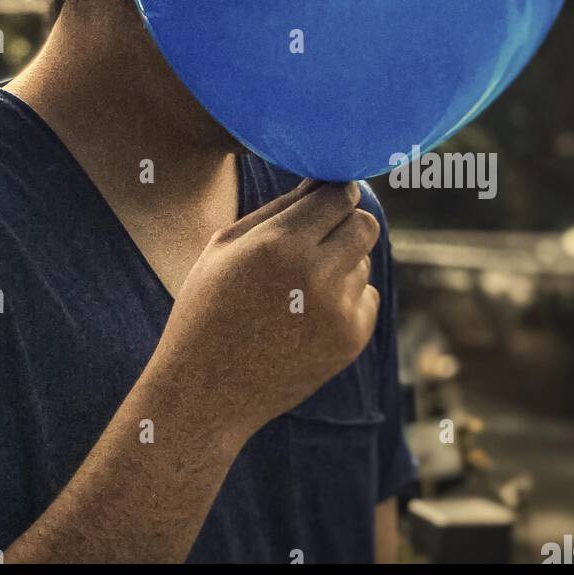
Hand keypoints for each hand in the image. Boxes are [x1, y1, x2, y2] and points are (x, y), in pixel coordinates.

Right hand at [150, 180, 379, 445]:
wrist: (207, 390)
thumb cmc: (208, 307)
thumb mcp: (225, 246)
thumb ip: (277, 209)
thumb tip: (321, 183)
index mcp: (278, 245)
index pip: (339, 196)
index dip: (335, 192)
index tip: (325, 198)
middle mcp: (315, 275)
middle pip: (365, 225)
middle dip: (348, 222)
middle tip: (321, 234)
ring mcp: (338, 312)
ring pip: (364, 262)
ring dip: (342, 263)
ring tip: (298, 286)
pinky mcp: (350, 342)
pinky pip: (367, 298)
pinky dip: (346, 298)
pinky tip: (308, 313)